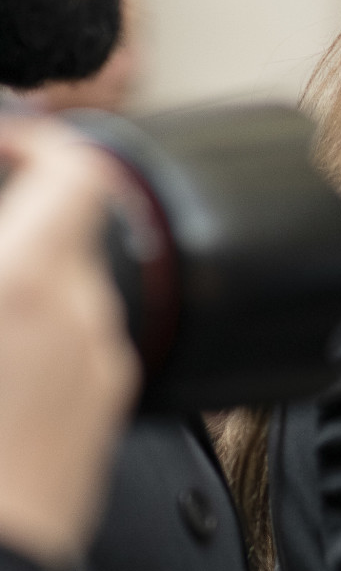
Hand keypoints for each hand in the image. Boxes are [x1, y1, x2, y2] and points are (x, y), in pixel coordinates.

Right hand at [0, 117, 137, 564]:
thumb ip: (0, 260)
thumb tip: (8, 235)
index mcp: (29, 283)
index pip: (73, 170)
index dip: (33, 141)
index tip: (1, 143)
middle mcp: (83, 325)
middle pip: (68, 235)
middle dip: (14, 226)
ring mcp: (100, 381)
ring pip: (70, 299)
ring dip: (22, 287)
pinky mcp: (98, 429)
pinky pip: (72, 356)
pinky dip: (32, 342)